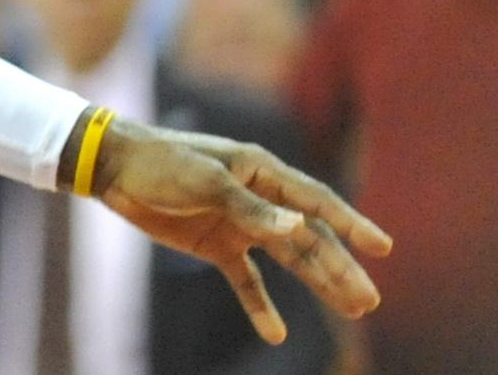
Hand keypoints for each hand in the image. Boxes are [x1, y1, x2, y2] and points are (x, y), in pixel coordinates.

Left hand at [91, 118, 390, 345]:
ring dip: (317, 284)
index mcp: (260, 172)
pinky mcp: (216, 245)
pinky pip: (246, 280)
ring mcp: (239, 224)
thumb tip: (298, 228)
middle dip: (340, 268)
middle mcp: (258, 198)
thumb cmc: (162, 164)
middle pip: (309, 238)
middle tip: (369, 302)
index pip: (315, 201)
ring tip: (352, 312)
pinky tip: (275, 333)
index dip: (350, 223)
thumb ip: (250, 208)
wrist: (114, 168)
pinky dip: (261, 306)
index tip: (383, 247)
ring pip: (288, 259)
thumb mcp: (205, 181)